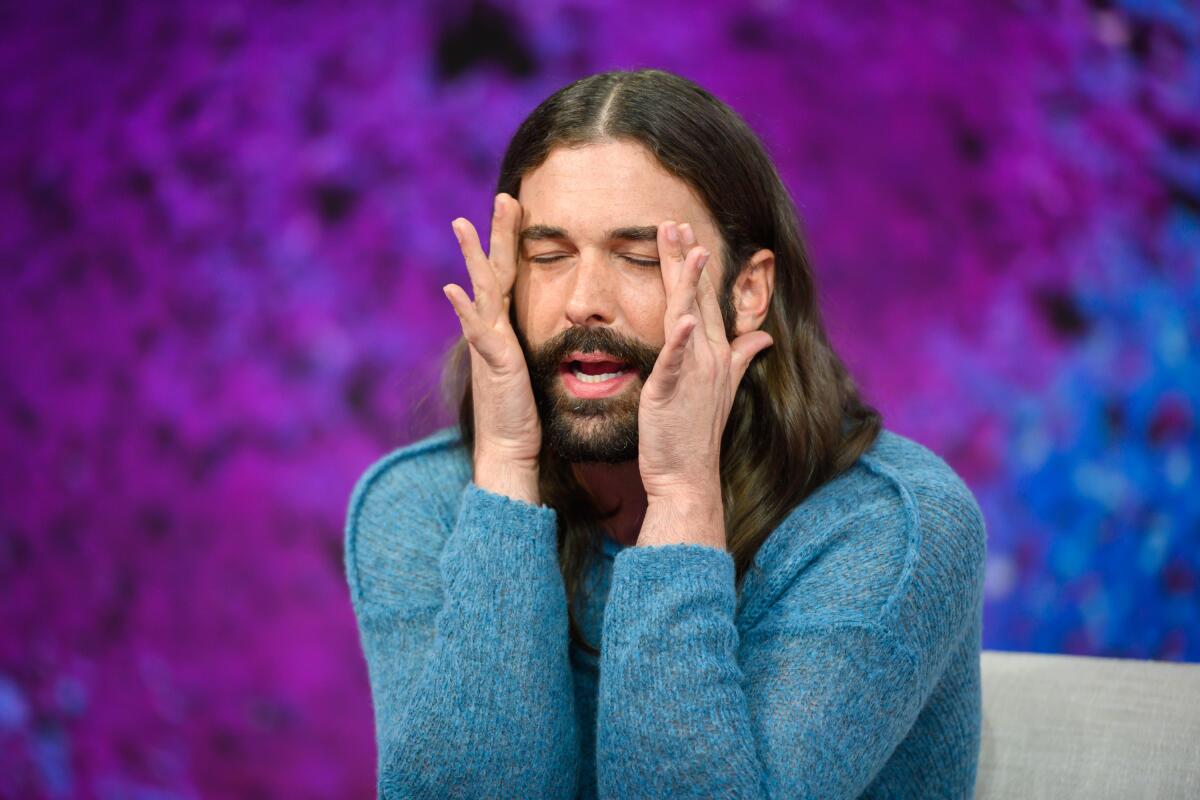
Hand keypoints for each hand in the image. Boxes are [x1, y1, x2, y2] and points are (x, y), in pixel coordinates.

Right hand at [443, 194, 540, 503]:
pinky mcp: (492, 364)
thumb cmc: (524, 415)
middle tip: (503, 197)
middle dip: (496, 234)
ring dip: (472, 257)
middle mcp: (493, 331)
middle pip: (495, 272)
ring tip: (462, 224)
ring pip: (481, 291)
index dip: (514, 244)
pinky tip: (452, 288)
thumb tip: (549, 329)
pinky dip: (464, 310)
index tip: (519, 210)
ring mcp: (488, 345)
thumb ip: (534, 345)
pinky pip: (476, 331)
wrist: (510, 450)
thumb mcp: (532, 370)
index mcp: (507, 330)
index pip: (510, 277)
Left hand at [635, 220, 773, 545]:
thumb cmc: (695, 434)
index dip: (697, 264)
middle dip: (687, 257)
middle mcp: (709, 357)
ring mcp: (693, 372)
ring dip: (688, 281)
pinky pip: (677, 360)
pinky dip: (680, 339)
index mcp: (716, 353)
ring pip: (689, 317)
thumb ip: (742, 357)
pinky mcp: (672, 390)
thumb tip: (764, 336)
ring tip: (687, 247)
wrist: (688, 477)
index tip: (688, 231)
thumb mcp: (722, 388)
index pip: (707, 298)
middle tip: (675, 220)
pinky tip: (683, 318)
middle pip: (698, 297)